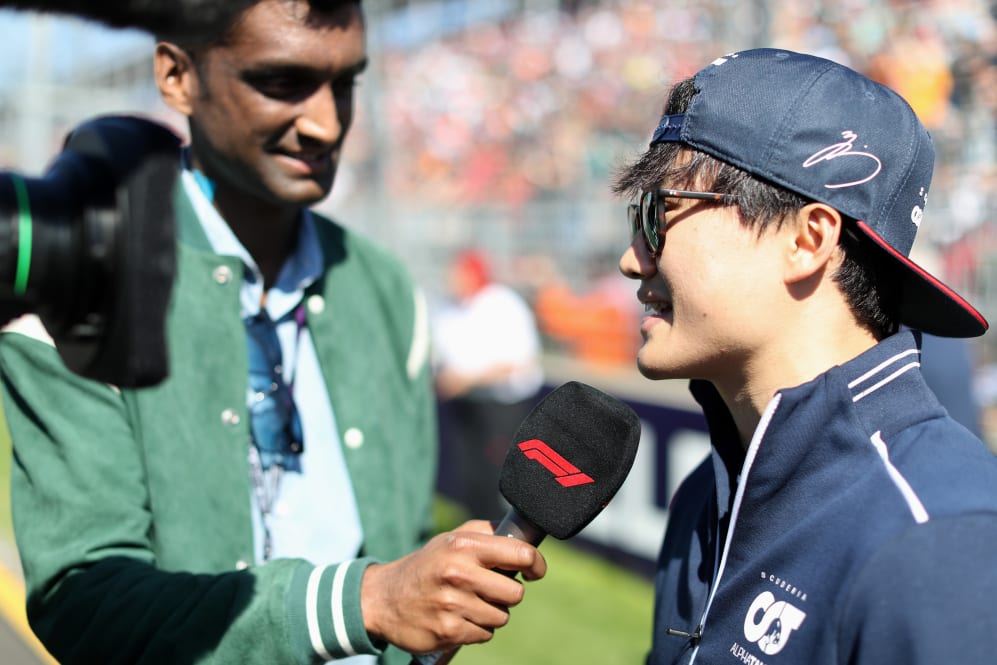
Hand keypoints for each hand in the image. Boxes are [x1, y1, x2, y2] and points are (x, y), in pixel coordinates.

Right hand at [360, 520, 546, 653]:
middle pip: (515, 593)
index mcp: (463, 546)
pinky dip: (476, 629)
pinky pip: (485, 635)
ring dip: (490, 613)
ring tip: (467, 603)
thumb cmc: (426, 566)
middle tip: (488, 590)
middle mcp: (458, 573)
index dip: (535, 564)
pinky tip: (457, 618)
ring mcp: (453, 604)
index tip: (534, 571)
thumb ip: (485, 533)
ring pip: (501, 617)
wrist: (383, 598)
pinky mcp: (449, 632)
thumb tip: (522, 535)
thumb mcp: (450, 539)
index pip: (520, 553)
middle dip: (506, 594)